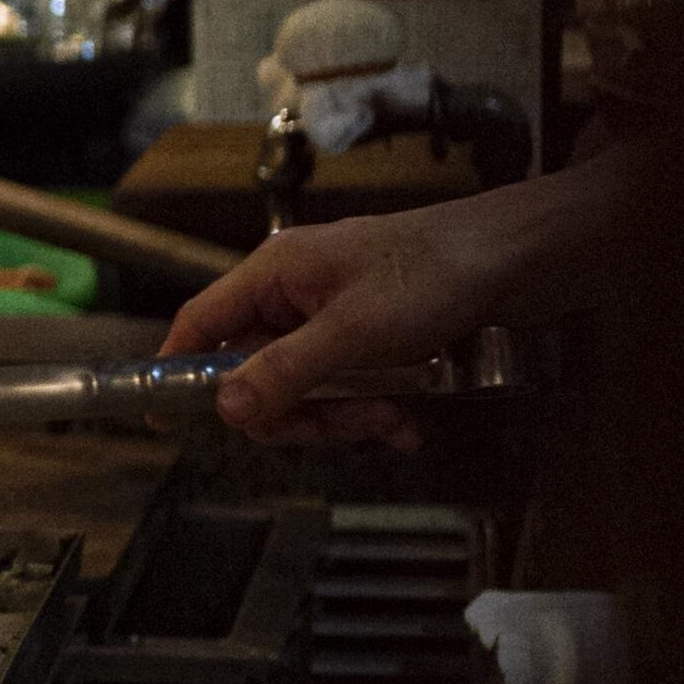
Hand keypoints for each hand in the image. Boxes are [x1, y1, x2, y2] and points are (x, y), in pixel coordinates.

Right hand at [159, 209, 513, 448]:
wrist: (522, 256)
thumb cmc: (437, 272)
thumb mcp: (354, 332)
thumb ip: (285, 372)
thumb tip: (226, 408)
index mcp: (275, 275)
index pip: (200, 325)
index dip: (176, 371)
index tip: (161, 418)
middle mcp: (294, 294)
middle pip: (253, 372)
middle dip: (294, 412)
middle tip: (337, 427)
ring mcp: (331, 315)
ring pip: (303, 388)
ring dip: (342, 417)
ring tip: (389, 421)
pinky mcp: (368, 335)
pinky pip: (344, 386)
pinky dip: (369, 410)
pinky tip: (404, 425)